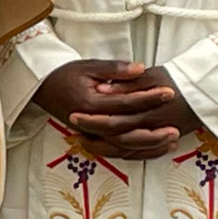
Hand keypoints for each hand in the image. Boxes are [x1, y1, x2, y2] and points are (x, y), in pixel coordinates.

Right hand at [31, 56, 195, 157]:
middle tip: (175, 128)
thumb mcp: (89, 66)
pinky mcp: (92, 138)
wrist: (42, 86)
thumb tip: (140, 69)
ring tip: (171, 141)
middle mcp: (90, 124)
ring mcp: (90, 134)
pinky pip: (117, 151)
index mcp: (90, 105)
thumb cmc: (66, 74)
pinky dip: (137, 152)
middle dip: (153, 133)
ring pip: (122, 147)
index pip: (125, 104)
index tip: (169, 92)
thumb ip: (115, 69)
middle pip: (126, 134)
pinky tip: (155, 148)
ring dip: (148, 147)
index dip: (149, 98)